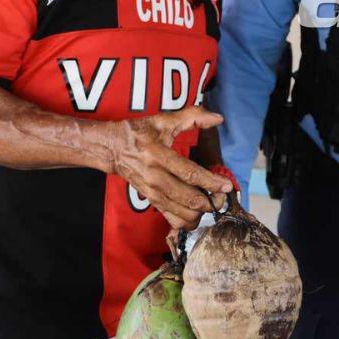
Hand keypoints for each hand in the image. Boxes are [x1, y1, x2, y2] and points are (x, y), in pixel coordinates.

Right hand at [111, 107, 231, 229]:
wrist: (111, 149)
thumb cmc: (138, 132)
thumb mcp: (163, 120)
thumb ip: (192, 116)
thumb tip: (218, 118)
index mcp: (158, 155)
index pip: (189, 173)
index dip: (210, 181)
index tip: (227, 186)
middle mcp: (154, 177)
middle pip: (187, 198)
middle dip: (209, 202)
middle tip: (223, 198)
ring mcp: (152, 192)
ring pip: (181, 212)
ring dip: (200, 213)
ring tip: (212, 204)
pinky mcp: (151, 201)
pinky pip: (171, 218)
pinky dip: (186, 221)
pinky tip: (198, 215)